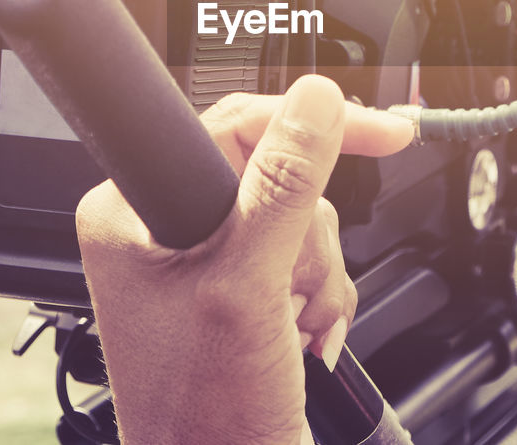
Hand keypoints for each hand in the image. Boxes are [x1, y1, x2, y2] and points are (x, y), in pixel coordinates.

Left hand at [75, 76, 413, 444]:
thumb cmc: (205, 417)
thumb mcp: (248, 288)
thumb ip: (283, 186)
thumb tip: (316, 102)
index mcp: (134, 210)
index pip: (235, 124)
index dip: (311, 125)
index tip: (382, 133)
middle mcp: (164, 228)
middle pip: (279, 174)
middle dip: (308, 240)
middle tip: (290, 292)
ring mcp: (204, 260)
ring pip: (302, 218)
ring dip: (317, 278)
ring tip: (294, 326)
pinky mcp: (240, 288)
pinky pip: (306, 257)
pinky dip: (321, 297)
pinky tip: (301, 336)